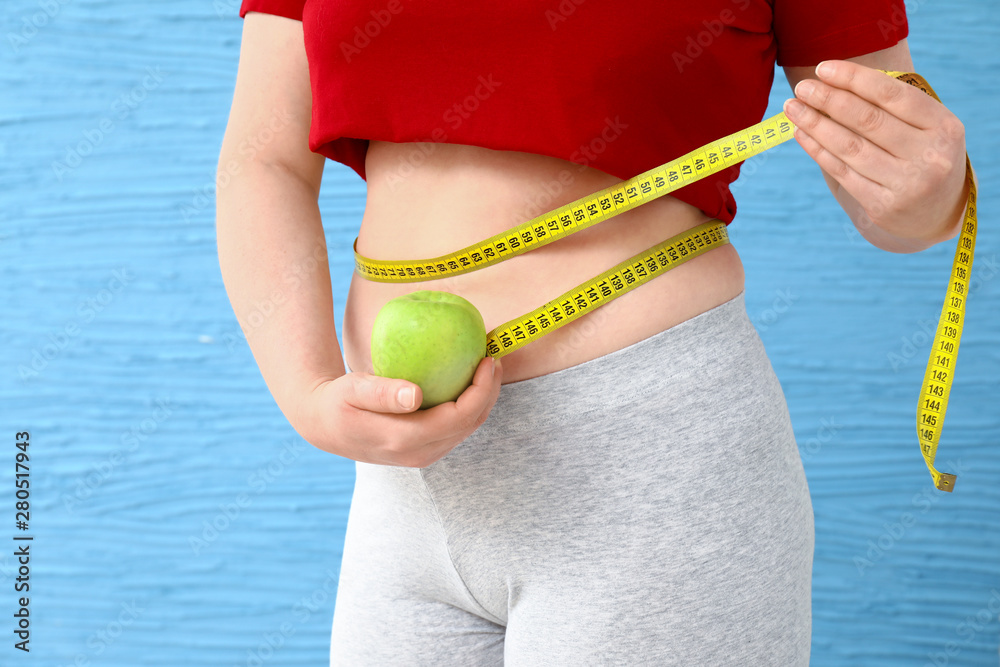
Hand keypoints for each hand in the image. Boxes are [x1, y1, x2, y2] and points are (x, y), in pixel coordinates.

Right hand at [292, 356, 502, 466]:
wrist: (324, 427)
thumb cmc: (337, 401)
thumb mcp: (352, 390)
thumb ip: (382, 393)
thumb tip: (415, 395)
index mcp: (404, 440)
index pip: (458, 417)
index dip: (480, 390)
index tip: (487, 359)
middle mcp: (418, 454)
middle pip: (470, 424)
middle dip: (489, 392)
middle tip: (495, 357)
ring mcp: (422, 456)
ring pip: (467, 429)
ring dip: (483, 399)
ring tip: (489, 367)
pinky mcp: (423, 451)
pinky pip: (456, 428)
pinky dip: (470, 405)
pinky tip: (469, 381)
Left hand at [782, 60, 967, 245]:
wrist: (940, 214)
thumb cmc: (926, 156)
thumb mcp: (929, 127)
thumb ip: (895, 106)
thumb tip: (837, 81)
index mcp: (944, 127)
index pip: (891, 95)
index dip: (853, 79)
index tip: (823, 69)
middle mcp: (929, 156)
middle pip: (867, 120)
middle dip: (829, 99)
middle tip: (802, 87)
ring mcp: (906, 184)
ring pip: (850, 147)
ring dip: (815, 124)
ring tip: (792, 107)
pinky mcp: (883, 206)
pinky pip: (842, 172)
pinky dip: (818, 150)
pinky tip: (801, 133)